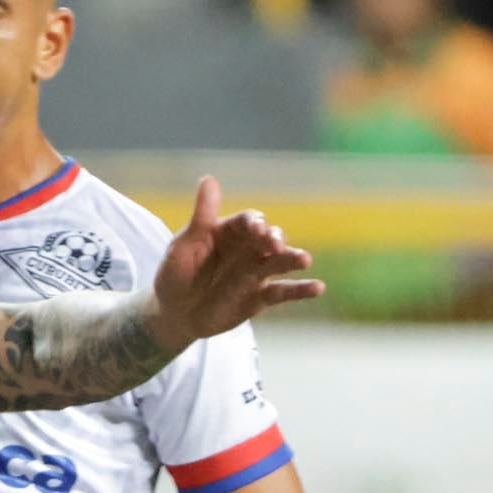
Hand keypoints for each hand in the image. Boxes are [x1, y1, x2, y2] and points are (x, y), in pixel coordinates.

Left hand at [153, 176, 321, 345]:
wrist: (174, 313)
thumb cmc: (176, 273)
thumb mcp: (184, 245)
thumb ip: (201, 216)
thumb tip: (209, 179)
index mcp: (230, 231)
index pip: (247, 221)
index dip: (253, 223)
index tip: (256, 227)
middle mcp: (249, 249)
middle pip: (269, 238)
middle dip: (274, 239)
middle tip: (274, 244)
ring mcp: (257, 272)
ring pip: (281, 262)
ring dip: (293, 258)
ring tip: (303, 260)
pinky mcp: (262, 296)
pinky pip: (284, 291)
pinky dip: (302, 289)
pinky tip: (317, 288)